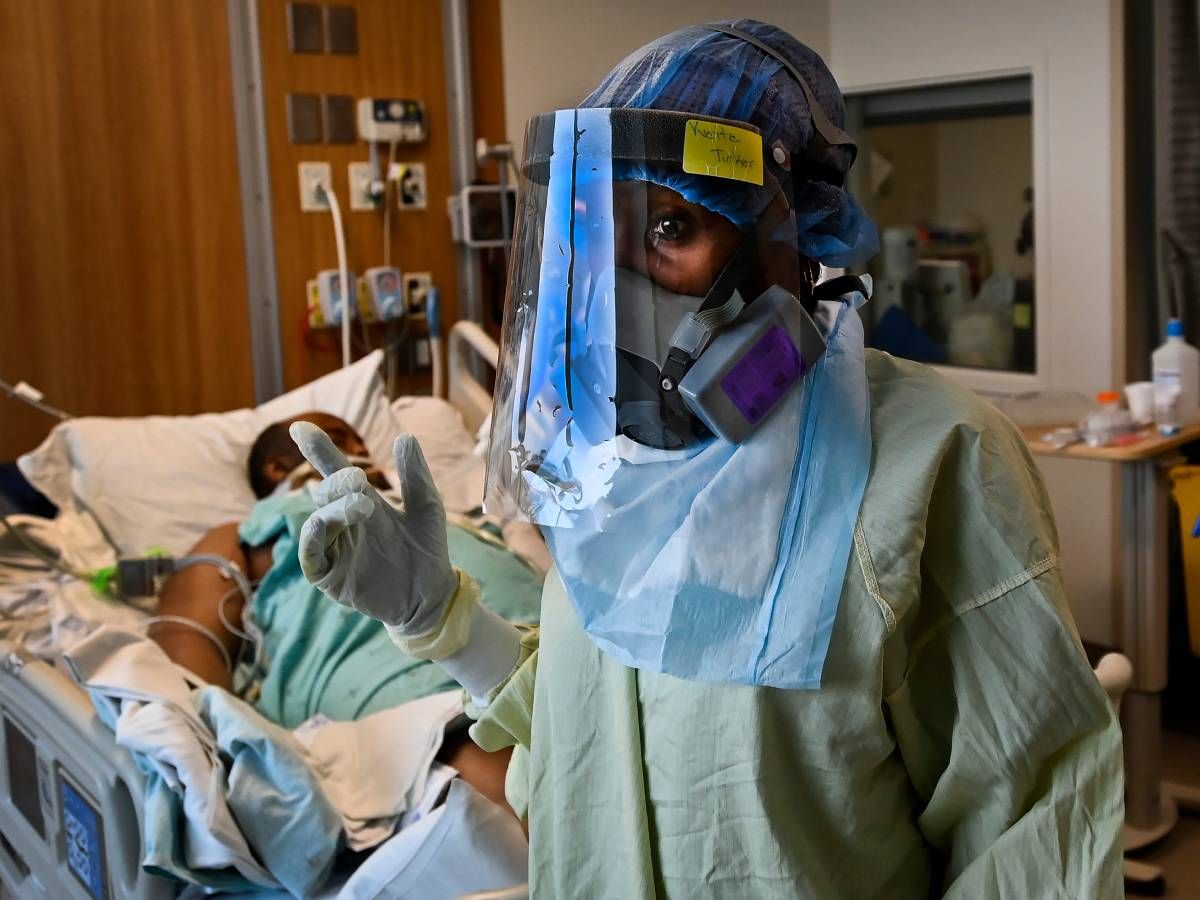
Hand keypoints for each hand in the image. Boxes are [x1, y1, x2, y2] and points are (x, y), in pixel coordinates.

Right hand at [290, 422, 456, 634]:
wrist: (432, 595)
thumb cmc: (427, 551)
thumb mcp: (427, 508)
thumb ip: (415, 477)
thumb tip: (405, 437)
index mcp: (363, 502)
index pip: (335, 471)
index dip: (318, 449)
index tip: (300, 427)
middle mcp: (344, 523)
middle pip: (324, 493)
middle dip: (337, 483)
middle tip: (359, 479)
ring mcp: (334, 549)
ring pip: (317, 522)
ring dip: (334, 509)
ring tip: (362, 505)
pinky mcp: (330, 576)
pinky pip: (310, 555)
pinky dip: (312, 538)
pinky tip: (324, 526)